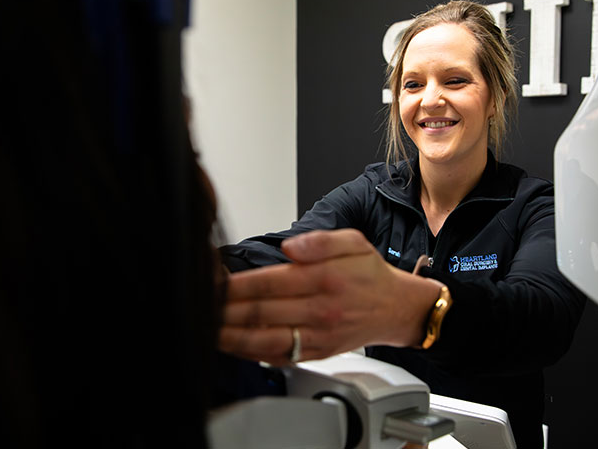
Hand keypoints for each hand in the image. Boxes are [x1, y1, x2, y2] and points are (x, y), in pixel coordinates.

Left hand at [218, 229, 440, 365]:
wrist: (396, 308)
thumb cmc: (370, 275)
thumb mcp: (353, 242)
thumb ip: (320, 241)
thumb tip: (291, 248)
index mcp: (323, 279)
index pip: (267, 283)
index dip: (235, 285)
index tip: (213, 281)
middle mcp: (320, 310)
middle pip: (260, 312)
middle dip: (225, 310)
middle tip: (201, 305)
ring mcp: (318, 335)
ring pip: (265, 340)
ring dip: (233, 337)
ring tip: (209, 330)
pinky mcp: (318, 353)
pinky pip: (280, 356)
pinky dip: (254, 354)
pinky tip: (236, 346)